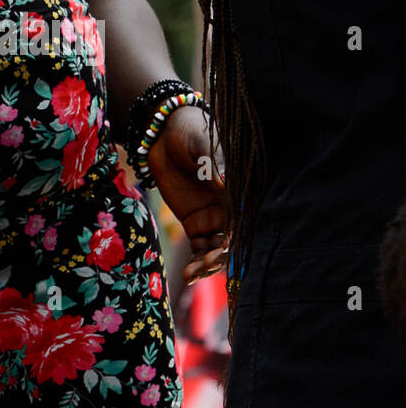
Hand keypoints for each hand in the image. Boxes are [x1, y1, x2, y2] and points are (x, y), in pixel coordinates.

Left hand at [144, 103, 228, 284]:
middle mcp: (229, 208)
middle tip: (208, 264)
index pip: (244, 218)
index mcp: (237, 189)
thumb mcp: (199, 143)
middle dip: (223, 256)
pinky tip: (188, 276)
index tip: (228, 250)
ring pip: (217, 250)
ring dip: (209, 265)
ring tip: (193, 273)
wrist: (163, 132)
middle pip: (233, 240)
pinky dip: (196, 263)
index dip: (239, 237)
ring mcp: (213, 218)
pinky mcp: (195, 223)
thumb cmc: (188, 131)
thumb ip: (210, 160)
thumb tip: (222, 180)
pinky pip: (199, 249)